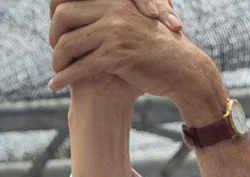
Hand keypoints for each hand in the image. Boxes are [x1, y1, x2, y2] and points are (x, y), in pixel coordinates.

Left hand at [49, 0, 224, 125]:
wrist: (186, 71)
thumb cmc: (161, 51)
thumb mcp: (134, 25)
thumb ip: (110, 19)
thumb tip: (78, 22)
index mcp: (115, 1)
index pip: (68, 2)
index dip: (56, 18)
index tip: (57, 34)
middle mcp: (113, 11)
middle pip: (63, 17)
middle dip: (53, 37)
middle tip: (57, 53)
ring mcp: (115, 33)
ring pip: (68, 43)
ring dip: (58, 60)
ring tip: (57, 71)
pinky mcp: (117, 56)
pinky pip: (82, 66)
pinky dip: (65, 77)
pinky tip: (56, 85)